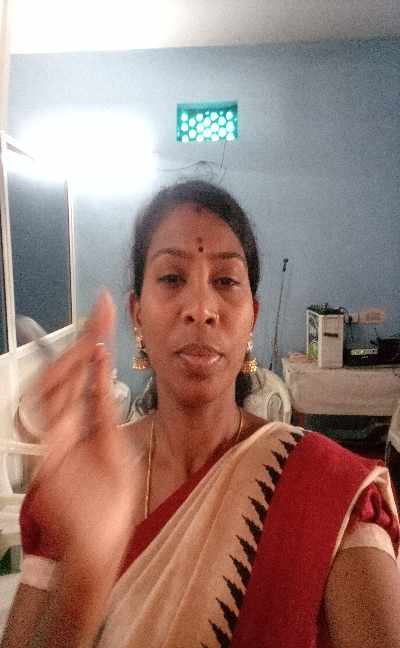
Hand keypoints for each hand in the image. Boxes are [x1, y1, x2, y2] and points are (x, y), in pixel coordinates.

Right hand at [27, 292, 138, 575]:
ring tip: (94, 336)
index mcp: (83, 423)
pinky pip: (55, 412)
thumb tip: (101, 372)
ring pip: (54, 385)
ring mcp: (57, 437)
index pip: (86, 374)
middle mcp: (66, 425)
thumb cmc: (109, 503)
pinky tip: (86, 364)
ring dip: (74, 357)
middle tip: (101, 313)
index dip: (93, 340)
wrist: (101, 544)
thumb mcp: (115, 448)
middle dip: (83, 339)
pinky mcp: (52, 453)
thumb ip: (104, 411)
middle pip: (66, 373)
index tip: (106, 311)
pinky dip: (68, 386)